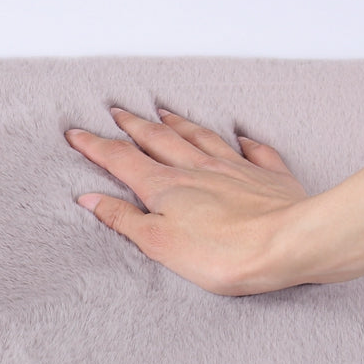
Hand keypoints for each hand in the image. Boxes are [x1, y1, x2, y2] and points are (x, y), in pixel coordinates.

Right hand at [65, 107, 310, 294]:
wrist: (288, 244)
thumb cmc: (221, 253)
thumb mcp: (158, 244)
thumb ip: (123, 219)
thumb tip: (90, 199)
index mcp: (165, 186)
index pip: (121, 160)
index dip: (94, 146)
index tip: (74, 133)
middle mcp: (196, 169)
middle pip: (158, 139)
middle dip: (132, 125)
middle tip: (116, 111)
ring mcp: (234, 168)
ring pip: (200, 137)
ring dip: (178, 123)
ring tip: (164, 111)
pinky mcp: (268, 178)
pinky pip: (254, 152)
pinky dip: (244, 142)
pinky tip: (242, 137)